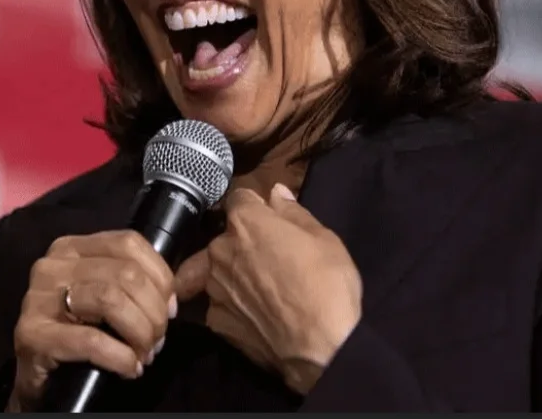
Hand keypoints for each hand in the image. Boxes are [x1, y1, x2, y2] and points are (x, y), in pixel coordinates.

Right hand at [9, 230, 175, 411]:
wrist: (36, 374)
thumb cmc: (76, 330)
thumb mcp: (102, 295)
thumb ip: (131, 283)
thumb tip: (170, 299)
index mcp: (72, 248)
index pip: (129, 243)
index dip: (160, 276)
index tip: (170, 308)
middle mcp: (53, 265)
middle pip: (125, 274)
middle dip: (154, 311)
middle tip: (159, 339)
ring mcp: (38, 298)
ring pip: (111, 301)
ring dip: (140, 332)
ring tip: (146, 353)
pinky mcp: (31, 334)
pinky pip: (92, 340)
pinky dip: (121, 357)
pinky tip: (129, 368)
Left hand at [175, 184, 362, 394]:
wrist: (320, 348)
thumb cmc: (327, 284)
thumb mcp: (323, 238)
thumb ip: (293, 212)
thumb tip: (276, 193)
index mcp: (245, 223)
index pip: (239, 199)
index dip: (256, 207)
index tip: (270, 219)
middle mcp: (220, 251)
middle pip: (226, 237)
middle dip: (243, 243)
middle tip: (271, 259)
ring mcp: (214, 289)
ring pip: (218, 271)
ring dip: (233, 274)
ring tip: (261, 291)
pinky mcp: (216, 321)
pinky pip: (220, 304)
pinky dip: (233, 305)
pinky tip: (254, 314)